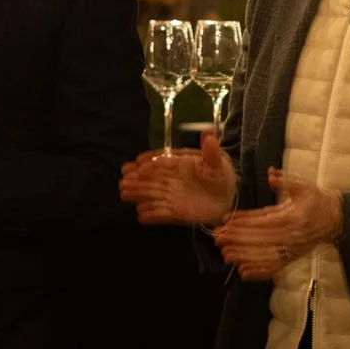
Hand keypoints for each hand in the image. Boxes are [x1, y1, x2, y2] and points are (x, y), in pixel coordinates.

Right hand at [119, 132, 237, 226]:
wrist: (227, 196)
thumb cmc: (219, 174)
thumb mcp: (218, 161)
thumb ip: (211, 151)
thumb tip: (209, 133)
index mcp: (179, 164)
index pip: (161, 161)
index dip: (150, 161)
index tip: (138, 162)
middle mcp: (172, 180)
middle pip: (152, 179)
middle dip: (137, 179)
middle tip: (123, 179)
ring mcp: (172, 196)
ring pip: (152, 194)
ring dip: (138, 194)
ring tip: (124, 193)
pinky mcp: (176, 213)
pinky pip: (162, 214)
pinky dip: (152, 214)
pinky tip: (141, 215)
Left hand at [213, 169, 343, 281]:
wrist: (336, 219)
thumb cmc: (318, 200)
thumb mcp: (304, 186)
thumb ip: (286, 181)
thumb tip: (271, 174)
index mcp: (293, 217)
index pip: (263, 220)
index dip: (243, 221)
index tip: (225, 221)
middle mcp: (291, 236)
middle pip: (260, 239)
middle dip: (237, 239)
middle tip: (217, 238)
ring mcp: (292, 249)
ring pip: (264, 255)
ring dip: (243, 256)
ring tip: (225, 254)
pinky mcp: (293, 258)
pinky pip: (274, 267)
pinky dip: (259, 271)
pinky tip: (243, 272)